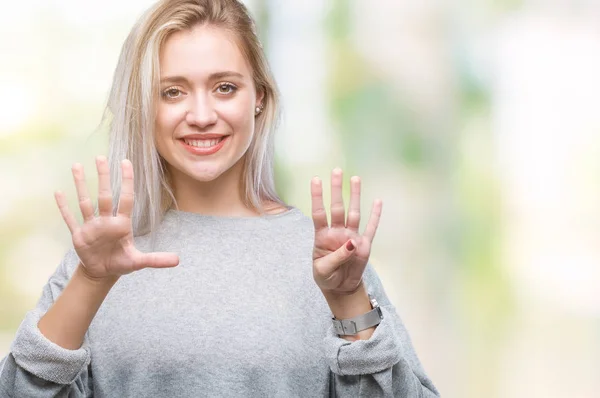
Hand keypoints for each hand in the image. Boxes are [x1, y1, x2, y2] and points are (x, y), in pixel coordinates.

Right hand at [54, 156, 178, 280]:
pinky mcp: (78, 235)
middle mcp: (106, 221)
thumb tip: (178, 260)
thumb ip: (156, 260)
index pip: (126, 198)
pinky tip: (58, 192)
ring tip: (77, 166)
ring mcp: (91, 226)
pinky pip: (70, 219)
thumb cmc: (121, 263)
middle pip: (104, 195)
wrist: (102, 273)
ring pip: (85, 202)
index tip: (126, 162)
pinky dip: (64, 207)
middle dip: (103, 177)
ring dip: (81, 185)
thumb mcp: (139, 262)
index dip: (126, 181)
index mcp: (122, 224)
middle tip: (101, 157)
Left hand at [311, 168, 381, 294]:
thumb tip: (352, 243)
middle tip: (337, 171)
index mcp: (322, 236)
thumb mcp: (323, 271)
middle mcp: (337, 232)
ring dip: (355, 196)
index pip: (319, 213)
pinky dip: (375, 215)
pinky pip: (371, 228)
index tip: (316, 179)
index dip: (317, 197)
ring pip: (354, 212)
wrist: (340, 288)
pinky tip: (377, 201)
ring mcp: (351, 237)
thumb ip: (336, 257)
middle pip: (337, 207)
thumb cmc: (326, 276)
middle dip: (337, 189)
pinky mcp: (364, 245)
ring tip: (355, 178)